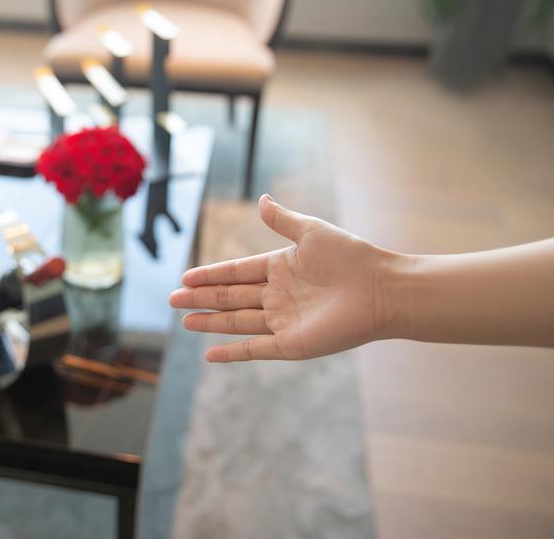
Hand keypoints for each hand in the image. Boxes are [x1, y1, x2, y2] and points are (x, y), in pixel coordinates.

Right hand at [169, 194, 398, 361]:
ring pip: (237, 321)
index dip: (210, 275)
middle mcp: (277, 296)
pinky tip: (210, 354)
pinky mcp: (291, 344)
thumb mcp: (311, 232)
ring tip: (184, 322)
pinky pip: (255, 349)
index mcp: (279, 268)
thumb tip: (261, 199)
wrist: (381, 289)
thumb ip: (282, 220)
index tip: (185, 278)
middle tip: (172, 301)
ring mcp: (282, 321)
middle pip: (230, 297)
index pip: (236, 272)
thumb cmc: (351, 257)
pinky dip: (232, 353)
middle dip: (201, 299)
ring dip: (210, 322)